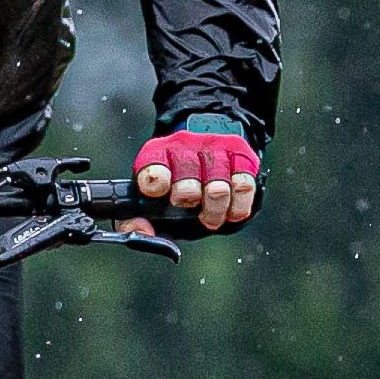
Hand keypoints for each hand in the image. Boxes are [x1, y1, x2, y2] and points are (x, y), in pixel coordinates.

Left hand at [132, 124, 261, 232]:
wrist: (209, 149)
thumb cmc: (175, 185)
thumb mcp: (150, 199)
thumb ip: (135, 220)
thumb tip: (140, 231)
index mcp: (156, 155)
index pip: (154, 165)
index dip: (157, 181)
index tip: (159, 192)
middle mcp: (185, 147)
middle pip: (188, 177)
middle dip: (190, 201)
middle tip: (192, 211)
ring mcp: (215, 149)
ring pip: (219, 186)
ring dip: (215, 210)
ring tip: (211, 217)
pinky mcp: (241, 156)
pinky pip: (244, 186)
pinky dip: (238, 206)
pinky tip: (230, 210)